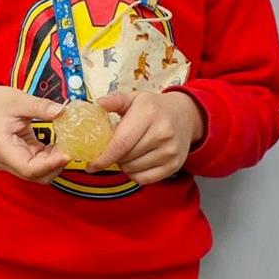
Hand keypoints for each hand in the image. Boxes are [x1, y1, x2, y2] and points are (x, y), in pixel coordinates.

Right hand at [0, 86, 69, 183]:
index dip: (50, 165)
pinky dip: (52, 157)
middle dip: (56, 165)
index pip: (28, 168)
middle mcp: (6, 161)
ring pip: (39, 173)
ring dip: (55, 162)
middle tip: (71, 148)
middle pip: (36, 175)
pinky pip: (39, 164)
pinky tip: (60, 143)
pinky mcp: (21, 158)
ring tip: (67, 144)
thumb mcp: (19, 100)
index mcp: (2, 148)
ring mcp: (13, 162)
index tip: (67, 154)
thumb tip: (62, 111)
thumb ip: (40, 107)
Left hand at [85, 90, 205, 183]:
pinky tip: (136, 162)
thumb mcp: (135, 99)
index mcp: (148, 114)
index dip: (103, 157)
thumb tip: (99, 104)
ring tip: (128, 153)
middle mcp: (162, 133)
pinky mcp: (174, 165)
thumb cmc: (154, 108)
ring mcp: (170, 151)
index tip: (91, 164)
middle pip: (125, 158)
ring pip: (133, 170)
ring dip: (124, 165)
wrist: (186, 116)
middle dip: (113, 158)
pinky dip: (135, 174)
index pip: (120, 143)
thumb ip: (116, 100)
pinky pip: (144, 179)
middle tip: (114, 150)